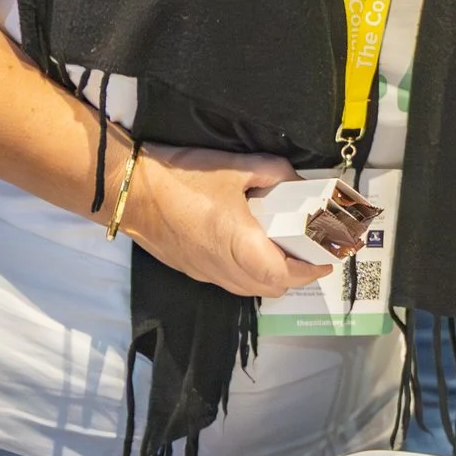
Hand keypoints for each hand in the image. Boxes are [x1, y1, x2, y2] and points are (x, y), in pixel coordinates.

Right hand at [122, 144, 327, 297]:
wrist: (130, 191)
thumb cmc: (183, 177)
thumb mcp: (236, 166)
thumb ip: (274, 173)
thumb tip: (298, 182)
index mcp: (239, 244)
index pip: (282, 274)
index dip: (309, 272)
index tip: (326, 262)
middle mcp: (222, 267)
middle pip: (269, 288)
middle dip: (295, 277)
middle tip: (309, 255)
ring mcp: (204, 272)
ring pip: (248, 289)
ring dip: (271, 278)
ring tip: (284, 254)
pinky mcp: (191, 269)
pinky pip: (228, 283)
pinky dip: (249, 275)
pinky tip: (252, 251)